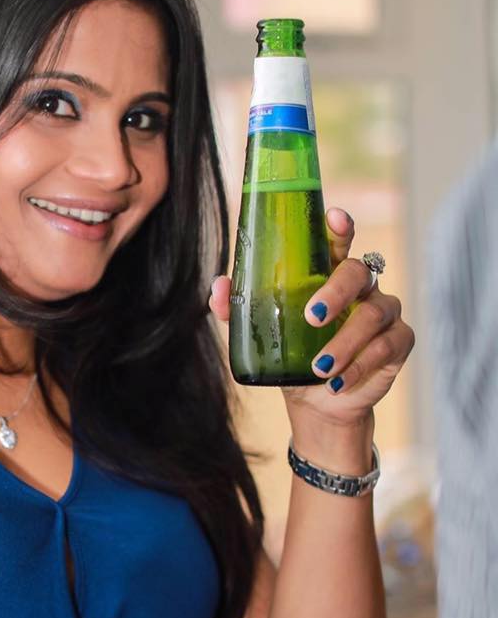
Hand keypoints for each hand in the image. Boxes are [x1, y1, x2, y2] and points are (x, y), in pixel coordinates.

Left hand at [209, 207, 414, 432]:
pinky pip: (387, 346)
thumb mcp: (259, 331)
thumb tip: (218, 287)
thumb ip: (237, 308)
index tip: (335, 217)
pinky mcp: (398, 341)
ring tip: (319, 366)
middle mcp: (360, 287)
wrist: (314, 400)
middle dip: (337, 291)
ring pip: (374, 313)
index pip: (337, 242)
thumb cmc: (289, 352)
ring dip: (346, 341)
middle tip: (312, 316)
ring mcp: (383, 311)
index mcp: (327, 274)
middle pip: (358, 271)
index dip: (340, 227)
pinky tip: (338, 381)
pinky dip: (360, 366)